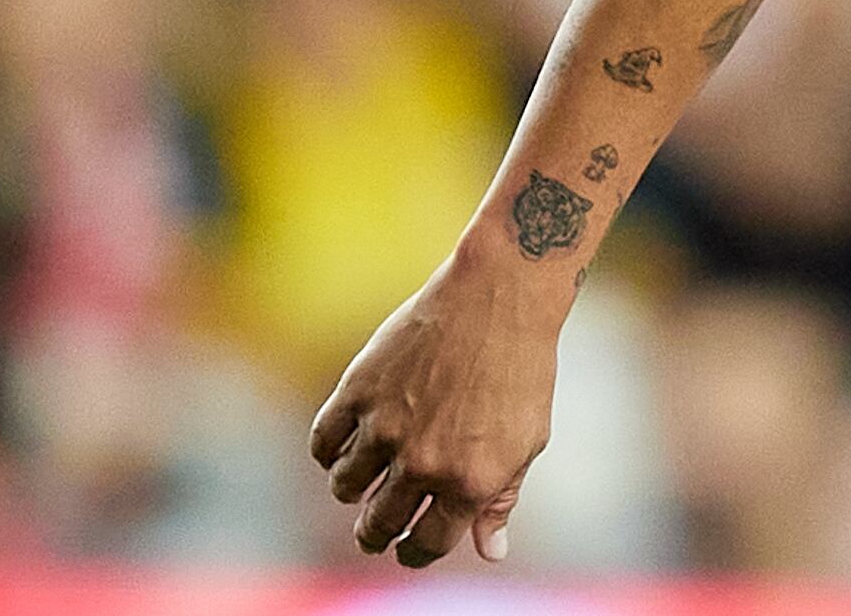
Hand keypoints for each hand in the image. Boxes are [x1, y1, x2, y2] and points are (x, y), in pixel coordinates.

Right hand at [309, 249, 562, 566]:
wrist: (500, 296)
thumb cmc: (521, 369)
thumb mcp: (527, 440)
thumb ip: (502, 499)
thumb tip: (491, 552)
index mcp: (470, 482)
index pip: (425, 546)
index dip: (413, 553)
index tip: (407, 549)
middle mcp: (423, 463)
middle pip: (378, 524)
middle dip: (375, 533)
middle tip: (374, 528)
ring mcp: (386, 428)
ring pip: (344, 487)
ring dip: (352, 490)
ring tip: (365, 479)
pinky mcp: (359, 391)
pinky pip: (323, 443)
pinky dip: (330, 450)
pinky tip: (346, 444)